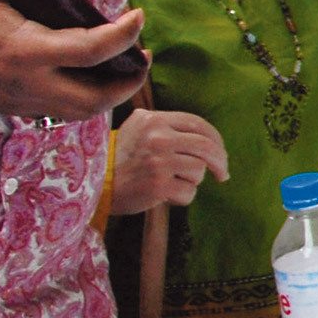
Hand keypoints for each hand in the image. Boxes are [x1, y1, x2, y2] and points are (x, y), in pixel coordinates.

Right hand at [0, 0, 147, 119]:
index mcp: (25, 51)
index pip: (93, 50)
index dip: (125, 34)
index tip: (139, 15)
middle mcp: (27, 84)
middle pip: (96, 99)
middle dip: (128, 81)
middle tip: (142, 55)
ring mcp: (18, 101)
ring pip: (78, 113)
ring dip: (107, 95)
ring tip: (121, 67)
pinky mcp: (8, 106)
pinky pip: (57, 112)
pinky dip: (81, 98)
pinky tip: (85, 75)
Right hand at [110, 108, 230, 212]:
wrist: (94, 184)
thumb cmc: (120, 158)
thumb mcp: (138, 129)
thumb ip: (166, 125)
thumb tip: (206, 135)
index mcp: (155, 120)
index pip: (199, 125)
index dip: (216, 140)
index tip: (221, 153)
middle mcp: (158, 137)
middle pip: (207, 147)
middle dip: (220, 162)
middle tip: (223, 174)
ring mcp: (158, 161)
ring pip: (199, 170)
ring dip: (191, 181)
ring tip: (171, 182)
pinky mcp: (158, 185)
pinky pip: (190, 192)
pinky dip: (182, 197)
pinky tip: (166, 195)